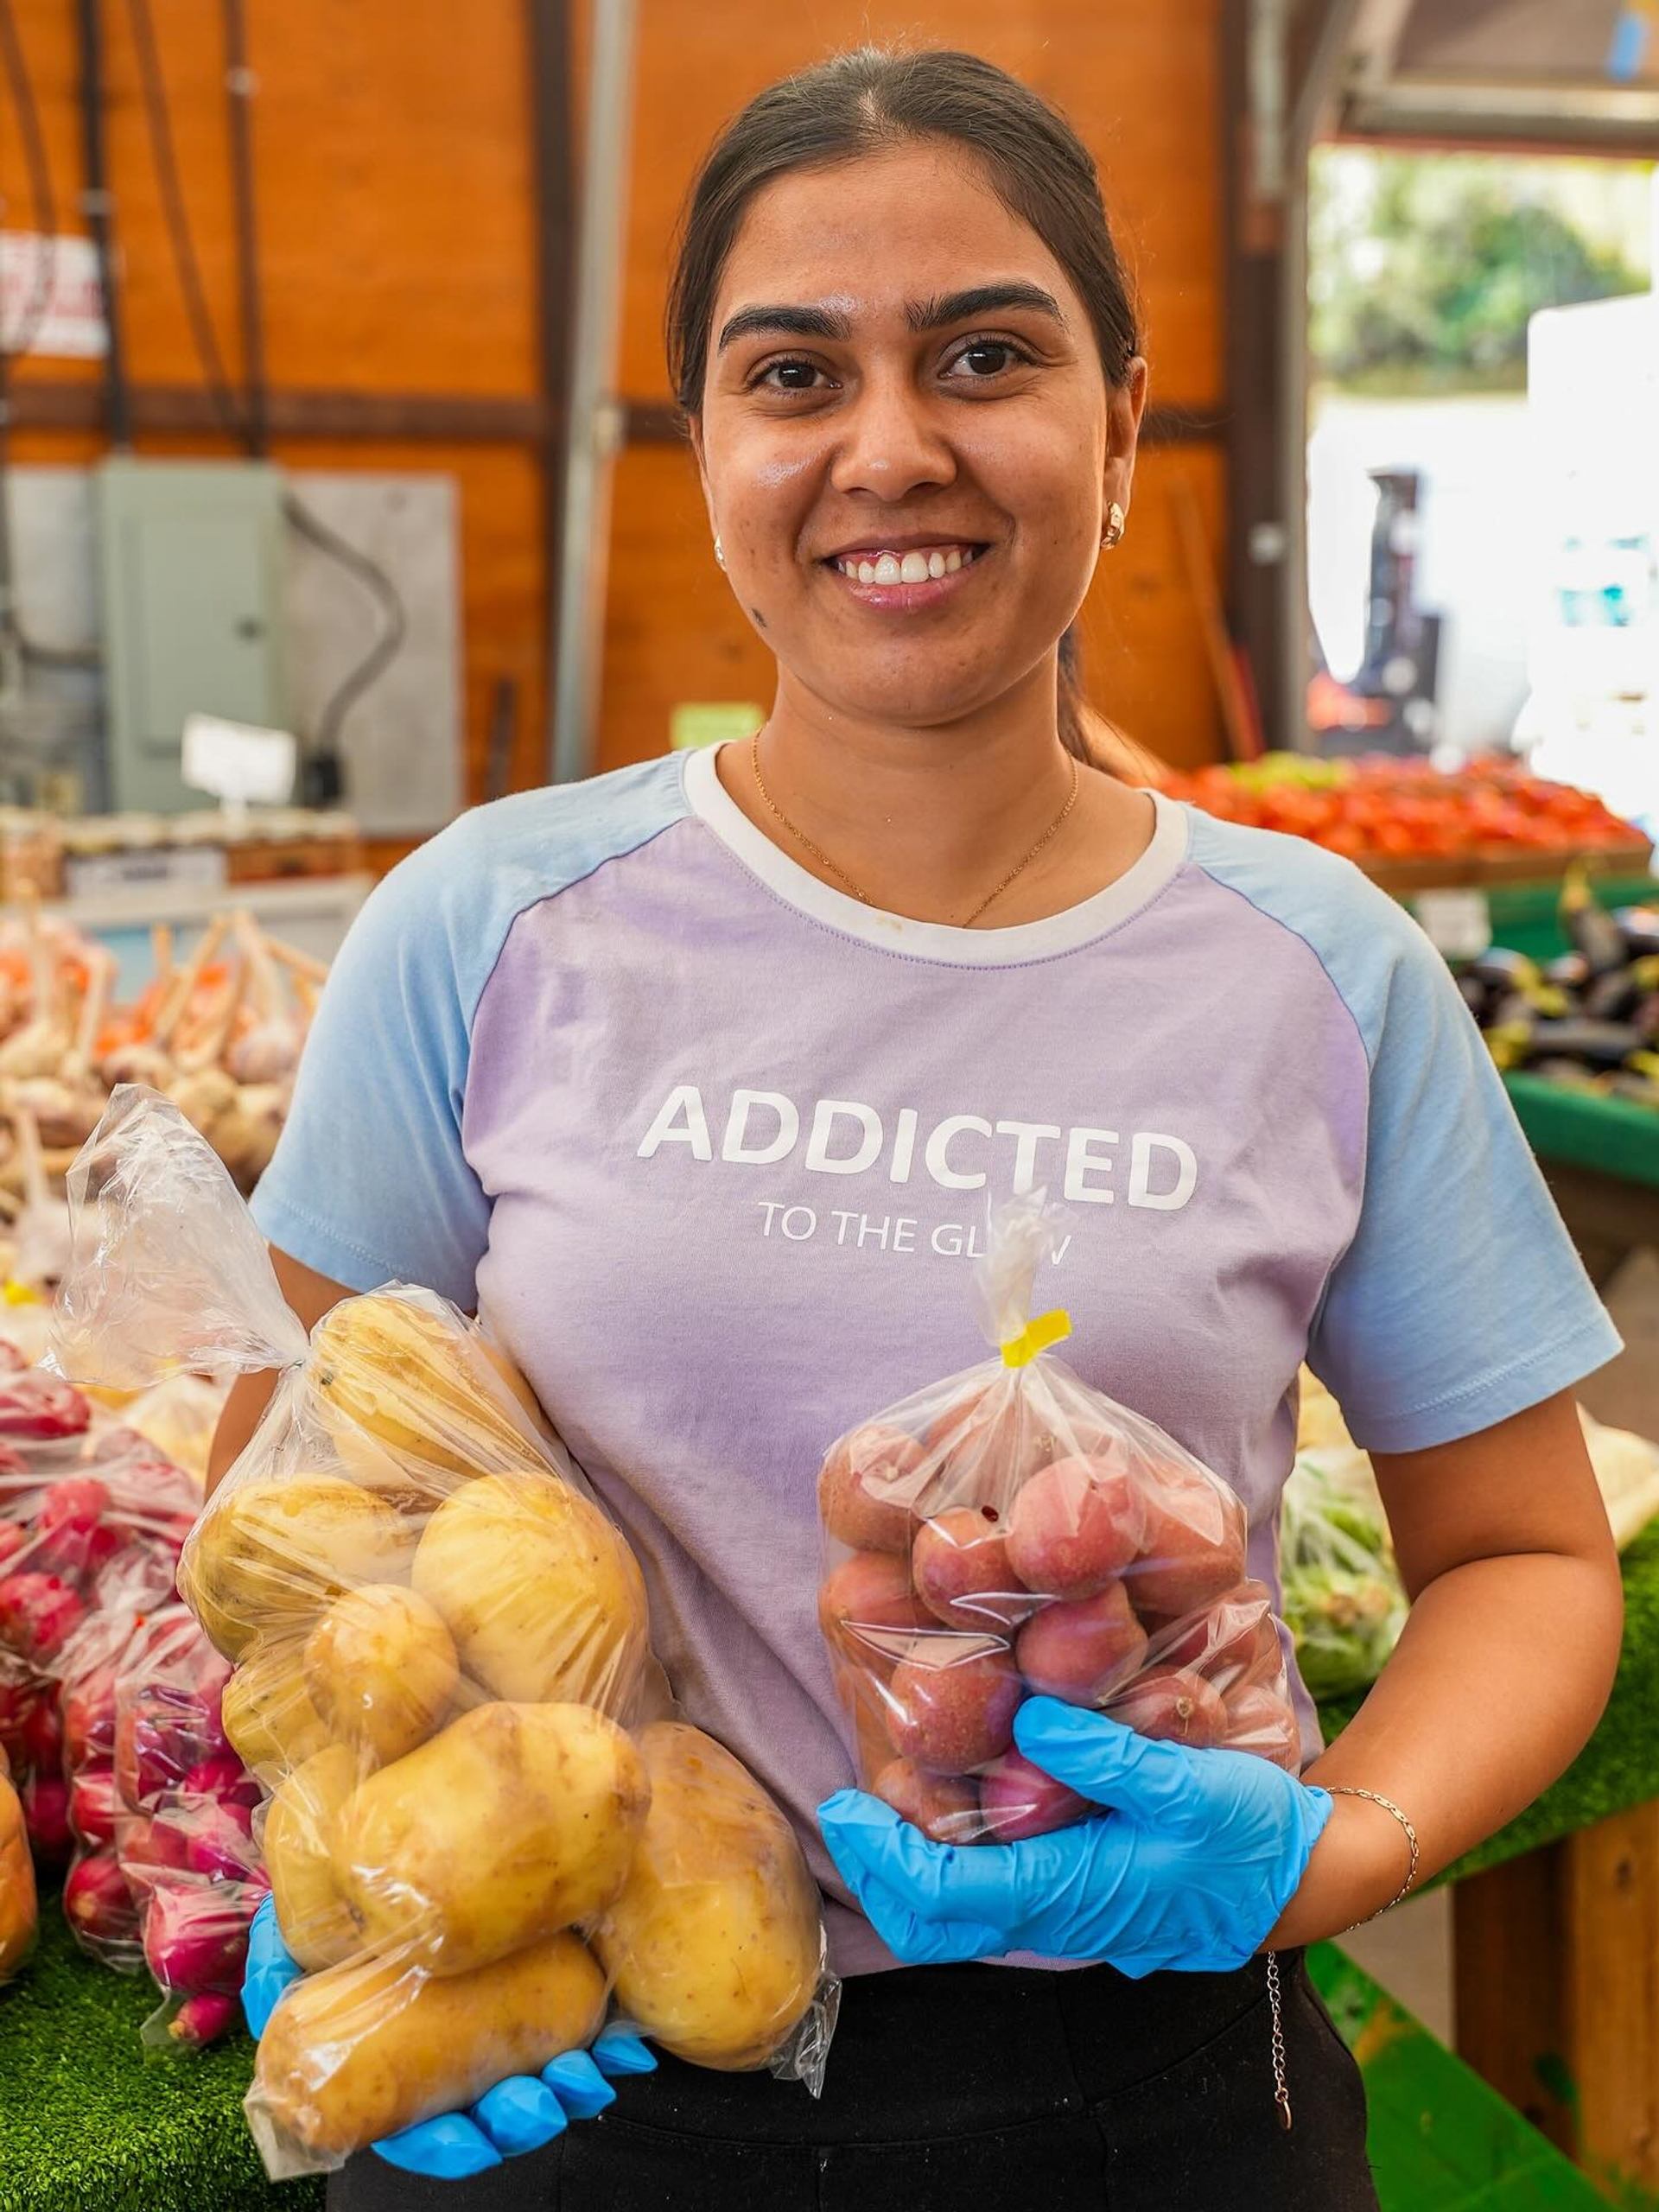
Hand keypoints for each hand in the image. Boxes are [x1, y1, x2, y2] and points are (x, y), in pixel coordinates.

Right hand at [242, 1893, 655, 2178]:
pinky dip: (604, 2040)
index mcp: (393, 2072)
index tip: (467, 2136)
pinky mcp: (542, 1987)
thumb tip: (272, 1985)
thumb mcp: (288, 1943)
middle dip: (522, 2119)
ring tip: (589, 2077)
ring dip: (569, 2088)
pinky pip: (576, 2027)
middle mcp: (449, 2062)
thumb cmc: (325, 1916)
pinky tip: (628, 2044)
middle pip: (492, 2116)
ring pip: (540, 2081)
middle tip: (541, 2101)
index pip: (423, 2131)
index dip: (449, 2145)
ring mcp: (497, 2030)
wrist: (371, 1862)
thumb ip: (276, 1970)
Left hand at [818, 1696, 1331, 1976]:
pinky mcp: (1079, 1902)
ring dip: (909, 1869)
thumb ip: (1105, 1754)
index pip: (941, 1899)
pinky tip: (950, 1807)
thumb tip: (1031, 1713)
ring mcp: (1065, 1918)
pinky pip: (993, 1900)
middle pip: (934, 1923)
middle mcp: (1054, 1920)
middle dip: (877, 1873)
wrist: (1300, 1882)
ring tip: (885, 1798)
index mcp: (1067, 1895)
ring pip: (960, 1916)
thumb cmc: (1247, 1834)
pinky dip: (950, 1867)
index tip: (844, 1807)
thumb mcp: (1186, 1781)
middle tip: (846, 1809)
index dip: (881, 1857)